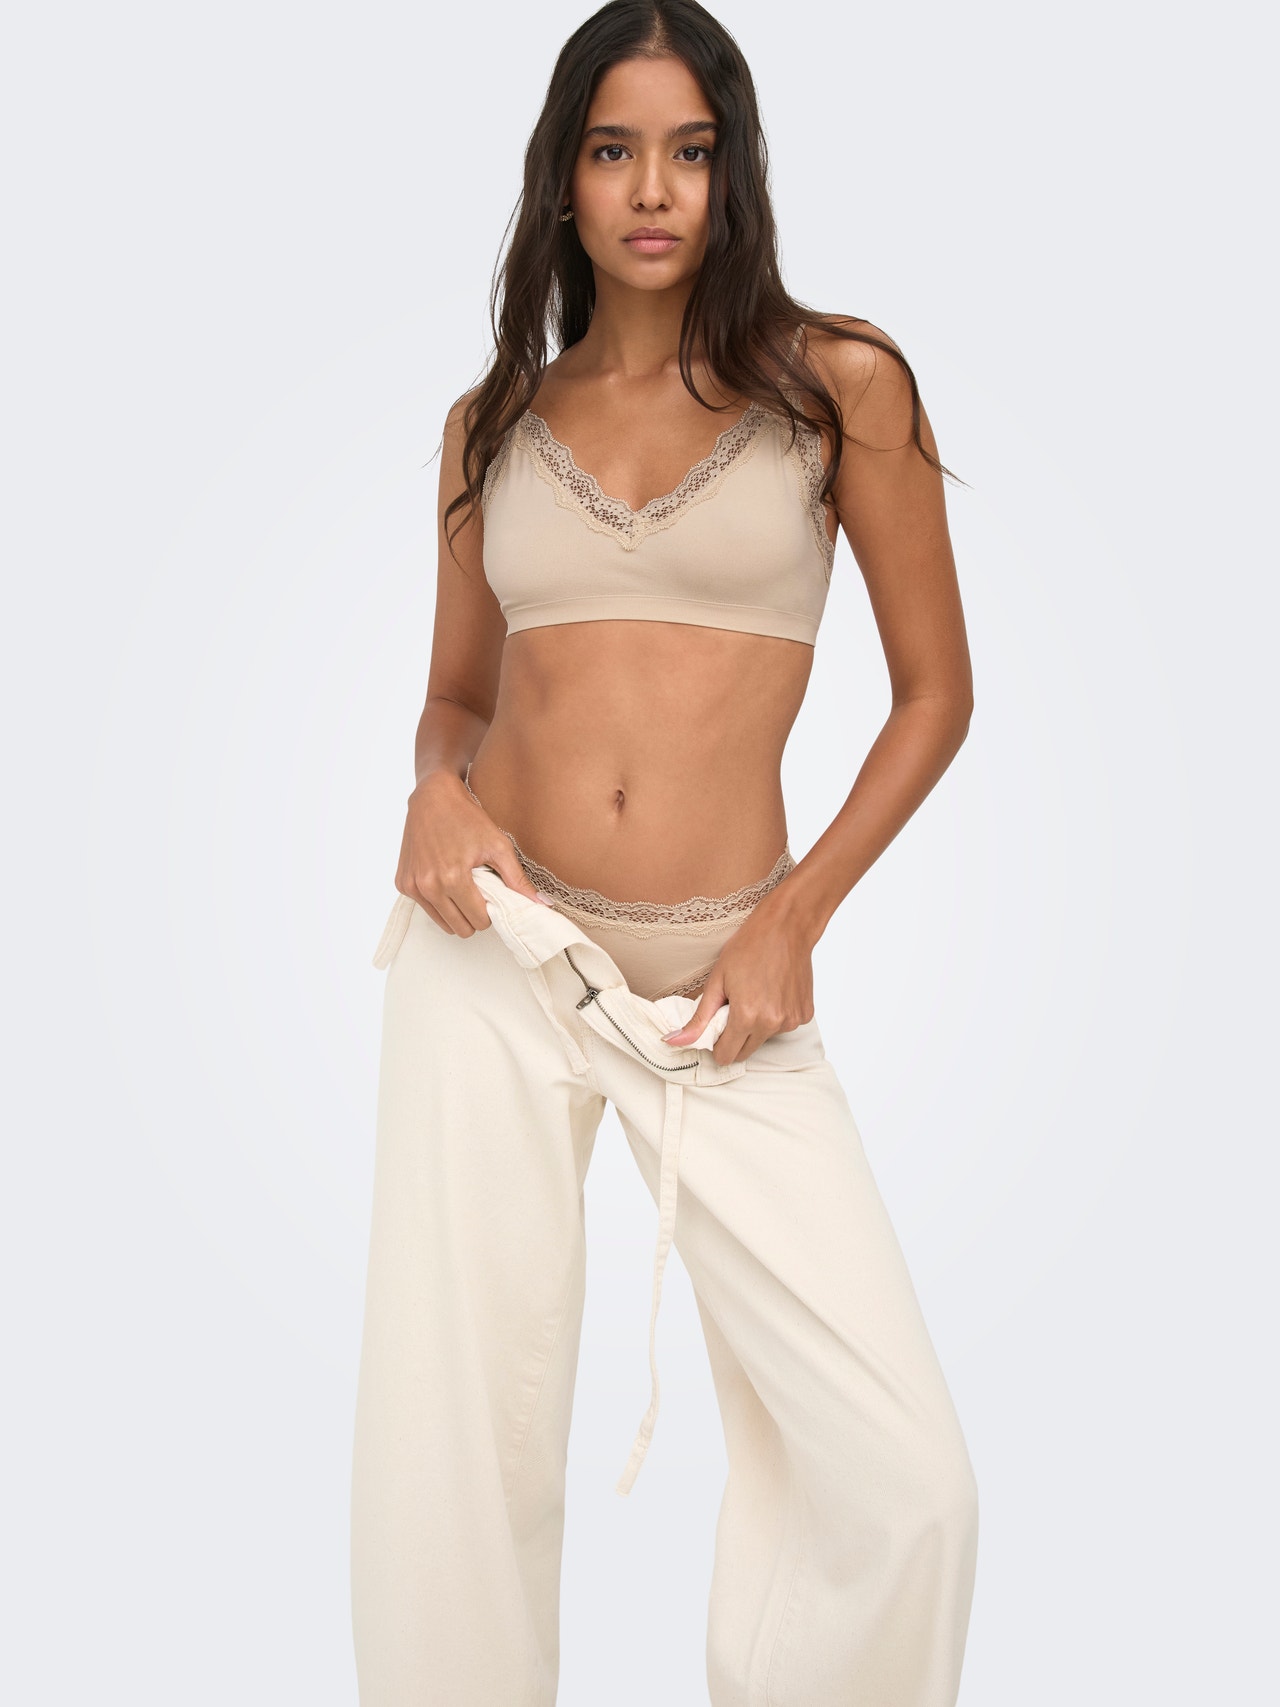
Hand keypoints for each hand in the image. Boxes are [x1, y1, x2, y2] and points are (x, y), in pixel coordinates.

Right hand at [396, 770, 549, 934]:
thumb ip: (518, 880)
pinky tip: (444, 878)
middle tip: (479, 892)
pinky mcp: (403, 883)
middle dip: (474, 916)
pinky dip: (438, 901)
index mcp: (453, 878)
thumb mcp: (498, 845)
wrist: (433, 798)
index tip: (492, 895)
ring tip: (463, 886)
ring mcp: (413, 886)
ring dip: (456, 911)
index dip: (491, 912)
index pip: (479, 921)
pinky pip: (426, 909)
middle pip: (461, 928)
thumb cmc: (467, 818)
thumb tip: (542, 904)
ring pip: (443, 923)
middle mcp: (429, 885)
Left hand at [659, 888, 816, 1065]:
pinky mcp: (804, 1014)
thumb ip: (698, 1018)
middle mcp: (771, 1024)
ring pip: (764, 1038)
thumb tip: (675, 1041)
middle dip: (735, 1036)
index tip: (716, 1027)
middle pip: (745, 1052)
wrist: (787, 927)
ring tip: (756, 993)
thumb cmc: (750, 946)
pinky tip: (773, 991)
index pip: (726, 1055)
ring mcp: (791, 1020)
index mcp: (746, 1017)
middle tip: (733, 1007)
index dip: (716, 1044)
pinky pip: (783, 1026)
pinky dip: (776, 1015)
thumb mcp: (717, 980)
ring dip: (756, 1025)